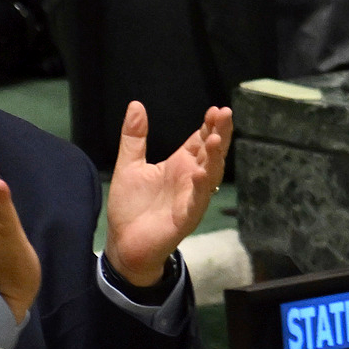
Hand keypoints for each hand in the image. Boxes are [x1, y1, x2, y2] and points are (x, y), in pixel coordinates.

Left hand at [105, 103, 231, 287]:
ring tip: (216, 138)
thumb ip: (134, 137)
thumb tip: (136, 104)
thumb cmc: (130, 207)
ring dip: (214, 157)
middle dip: (220, 134)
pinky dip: (200, 186)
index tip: (215, 109)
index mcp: (179, 165)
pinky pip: (197, 200)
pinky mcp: (186, 218)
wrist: (123, 244)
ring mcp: (191, 198)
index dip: (208, 125)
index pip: (199, 140)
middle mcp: (190, 179)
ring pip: (210, 175)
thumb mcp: (128, 166)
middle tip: (224, 114)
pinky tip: (199, 172)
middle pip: (211, 153)